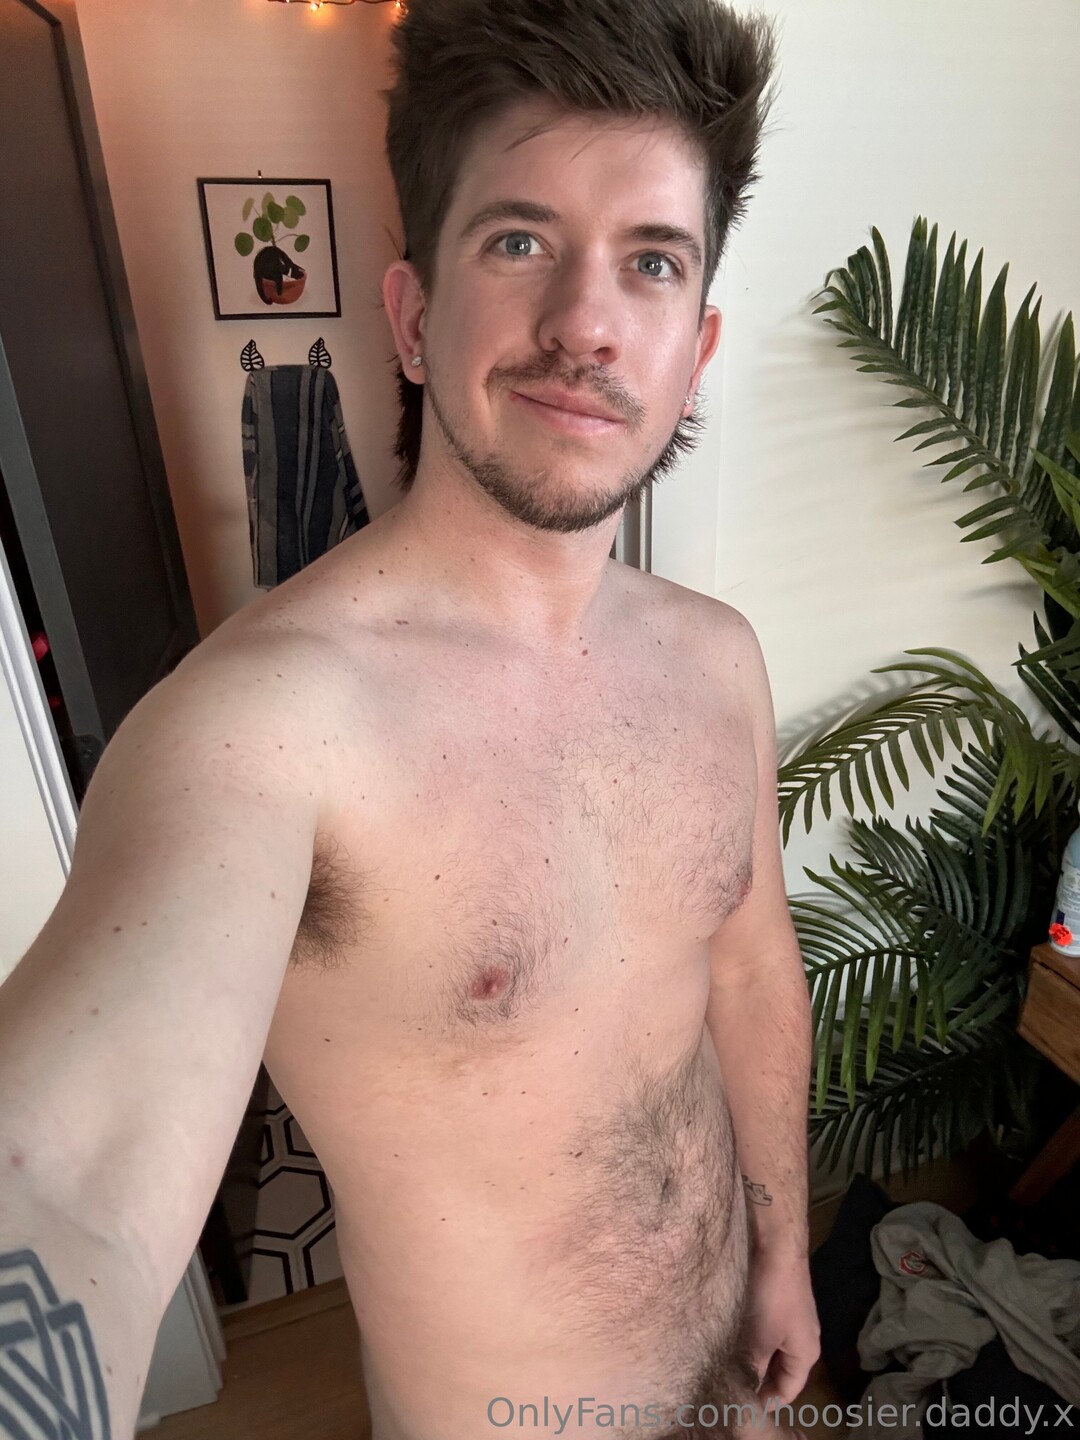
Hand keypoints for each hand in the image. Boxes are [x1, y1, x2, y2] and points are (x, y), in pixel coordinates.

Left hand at [742, 1248, 819, 1406]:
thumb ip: (753, 1367)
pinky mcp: (781, 1304)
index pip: (789, 1390)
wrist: (777, 1248)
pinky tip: (733, 1342)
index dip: (767, 1402)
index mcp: (806, 1354)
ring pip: (773, 1352)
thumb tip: (741, 1387)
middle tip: (733, 1389)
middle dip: (760, 1381)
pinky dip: (754, 1342)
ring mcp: (793, 1321)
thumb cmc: (772, 1297)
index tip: (743, 1407)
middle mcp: (804, 1340)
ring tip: (730, 1368)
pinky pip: (768, 1334)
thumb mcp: (759, 1338)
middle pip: (782, 1372)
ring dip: (755, 1360)